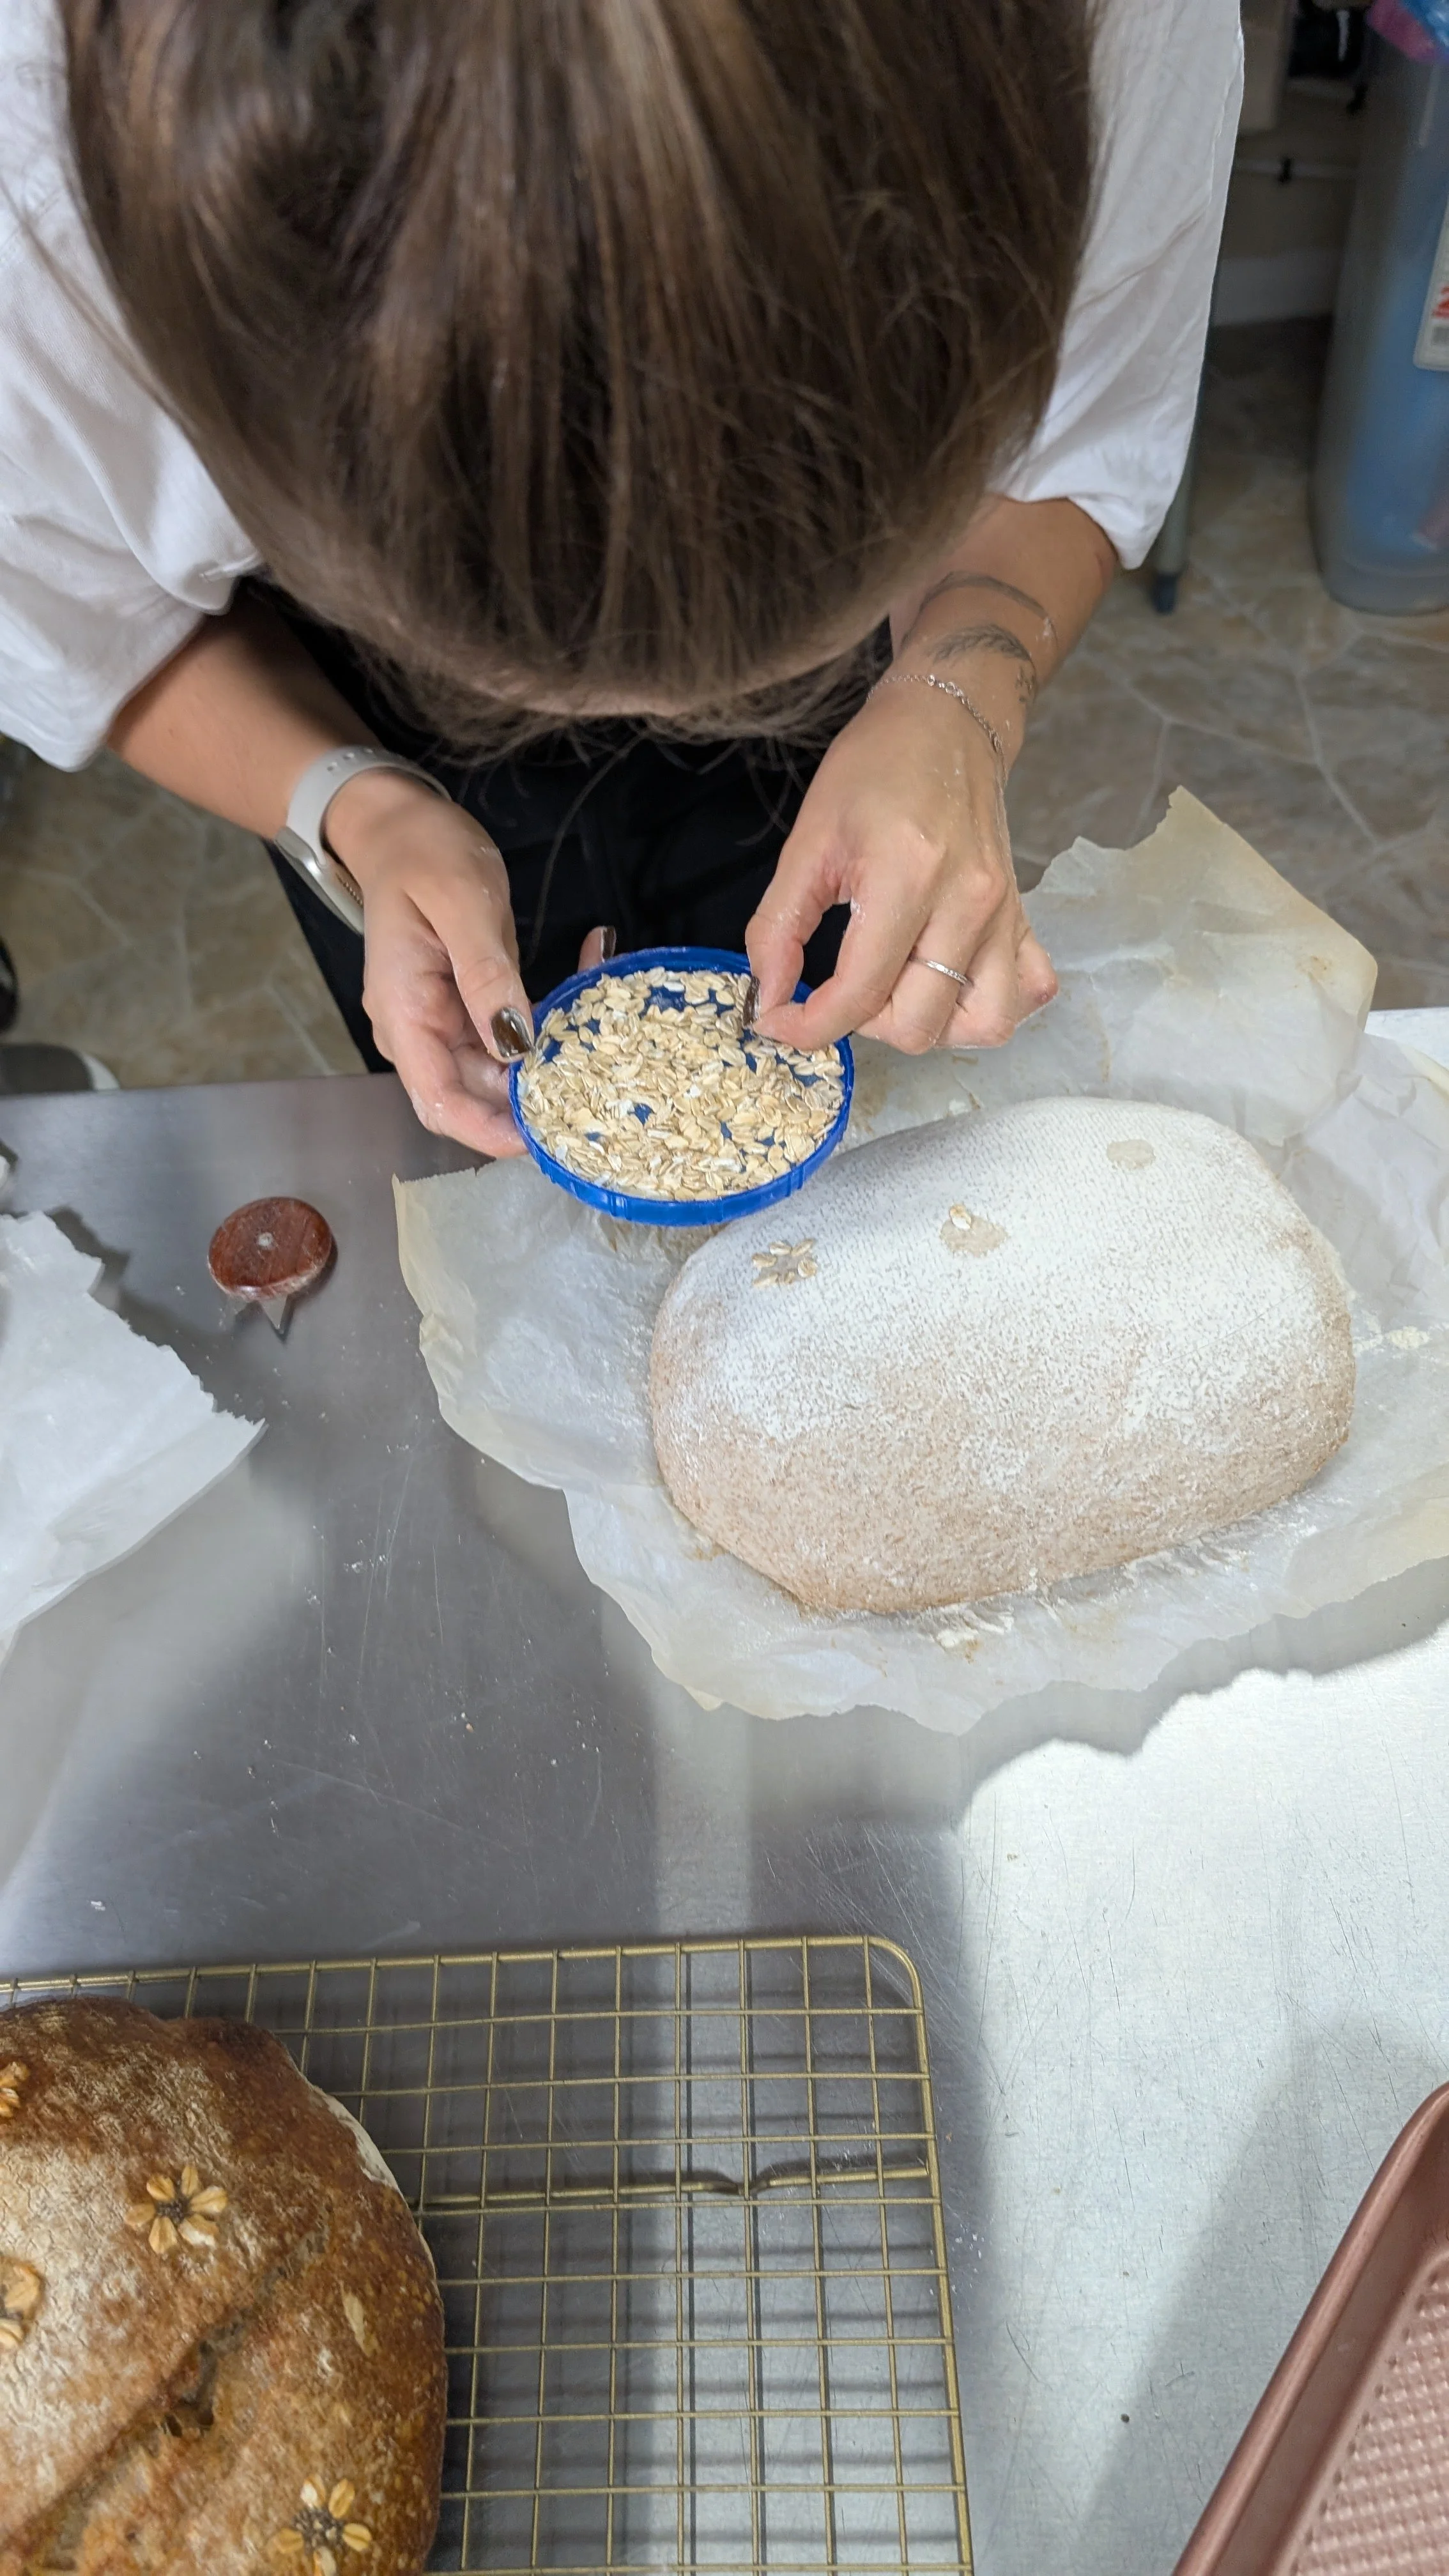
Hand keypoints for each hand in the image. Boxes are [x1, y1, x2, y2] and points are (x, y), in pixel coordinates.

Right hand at [326, 770, 610, 1155]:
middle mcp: (420, 1028)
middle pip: (472, 1095)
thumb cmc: (422, 852)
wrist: (400, 824)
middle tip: (596, 1094)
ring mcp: (444, 1018)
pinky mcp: (470, 1003)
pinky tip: (590, 974)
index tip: (540, 1137)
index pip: (438, 1101)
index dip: (487, 1130)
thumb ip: (486, 975)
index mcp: (404, 1013)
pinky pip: (510, 1031)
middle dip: (528, 1102)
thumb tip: (514, 1044)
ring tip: (604, 1040)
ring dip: (547, 1061)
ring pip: (498, 1069)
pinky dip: (547, 1021)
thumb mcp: (461, 903)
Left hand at [744, 676, 1055, 1055]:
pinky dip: (987, 1006)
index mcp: (907, 879)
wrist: (946, 723)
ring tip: (892, 990)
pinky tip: (948, 983)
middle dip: (863, 1025)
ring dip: (928, 1025)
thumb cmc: (874, 770)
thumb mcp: (808, 841)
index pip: (860, 993)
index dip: (809, 1027)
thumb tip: (769, 999)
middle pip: (918, 1025)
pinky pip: (1029, 992)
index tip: (779, 1020)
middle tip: (838, 989)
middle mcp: (967, 904)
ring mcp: (1004, 914)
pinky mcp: (1023, 917)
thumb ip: (778, 927)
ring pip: (982, 1025)